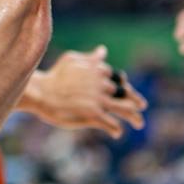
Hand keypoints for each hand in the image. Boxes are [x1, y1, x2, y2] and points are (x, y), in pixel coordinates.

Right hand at [19, 44, 147, 135]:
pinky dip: (115, 129)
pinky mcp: (93, 114)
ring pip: (124, 109)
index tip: (127, 92)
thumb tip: (103, 50)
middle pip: (124, 94)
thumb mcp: (73, 61)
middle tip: (143, 106)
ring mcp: (98, 100)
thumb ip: (91, 59)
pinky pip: (111, 124)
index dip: (124, 86)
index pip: (119, 79)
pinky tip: (117, 133)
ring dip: (134, 117)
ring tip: (139, 123)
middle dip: (135, 101)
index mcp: (99, 71)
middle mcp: (102, 85)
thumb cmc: (55, 76)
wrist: (41, 93)